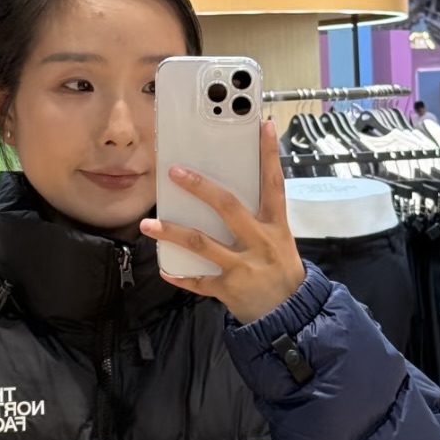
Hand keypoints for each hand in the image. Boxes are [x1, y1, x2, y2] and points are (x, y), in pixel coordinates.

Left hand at [140, 119, 306, 324]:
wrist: (291, 314)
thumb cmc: (281, 271)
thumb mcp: (279, 239)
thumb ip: (258, 217)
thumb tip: (226, 192)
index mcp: (275, 225)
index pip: (274, 183)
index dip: (269, 154)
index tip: (262, 126)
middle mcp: (259, 242)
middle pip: (228, 207)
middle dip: (200, 187)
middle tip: (175, 172)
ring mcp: (243, 266)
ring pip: (202, 244)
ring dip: (172, 232)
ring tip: (149, 223)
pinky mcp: (229, 288)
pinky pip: (198, 281)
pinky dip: (180, 275)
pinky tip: (164, 269)